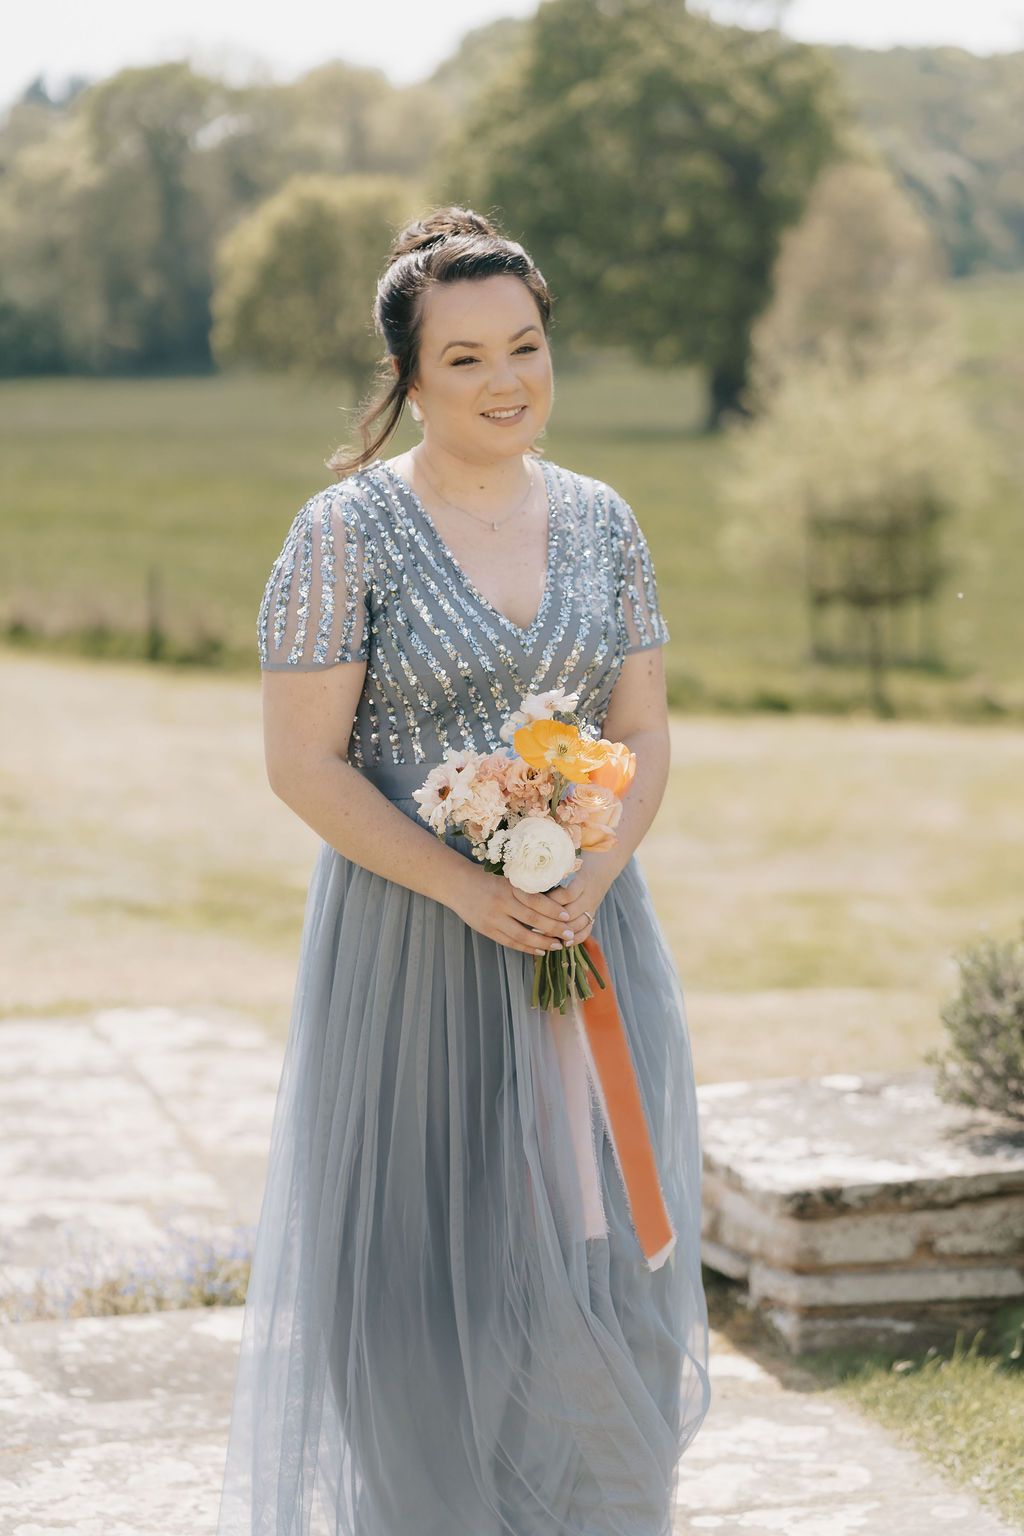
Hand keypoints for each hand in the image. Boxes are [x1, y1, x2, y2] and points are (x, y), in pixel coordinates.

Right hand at [447, 854, 612, 955]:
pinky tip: (539, 951)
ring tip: (557, 946)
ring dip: (542, 943)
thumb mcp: (506, 876)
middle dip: (553, 929)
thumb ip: (525, 886)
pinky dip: (526, 948)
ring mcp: (493, 918)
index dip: (553, 910)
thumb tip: (555, 895)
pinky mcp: (487, 930)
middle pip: (532, 920)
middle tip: (569, 935)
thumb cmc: (486, 877)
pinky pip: (510, 942)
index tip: (568, 916)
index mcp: (509, 886)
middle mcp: (501, 902)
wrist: (456, 883)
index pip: (536, 900)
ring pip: (522, 935)